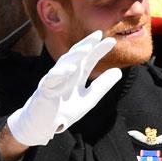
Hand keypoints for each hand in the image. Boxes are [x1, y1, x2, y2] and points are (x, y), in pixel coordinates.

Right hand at [5, 31, 120, 146]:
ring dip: (75, 55)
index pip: (89, 59)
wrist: (43, 126)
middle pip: (76, 56)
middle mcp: (65, 74)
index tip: (111, 41)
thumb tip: (119, 71)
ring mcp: (54, 80)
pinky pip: (52, 78)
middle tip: (98, 34)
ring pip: (64, 63)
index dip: (99, 50)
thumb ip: (102, 86)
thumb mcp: (89, 99)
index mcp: (76, 76)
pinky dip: (61, 73)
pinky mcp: (45, 90)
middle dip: (86, 44)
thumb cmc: (63, 111)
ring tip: (87, 48)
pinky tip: (71, 68)